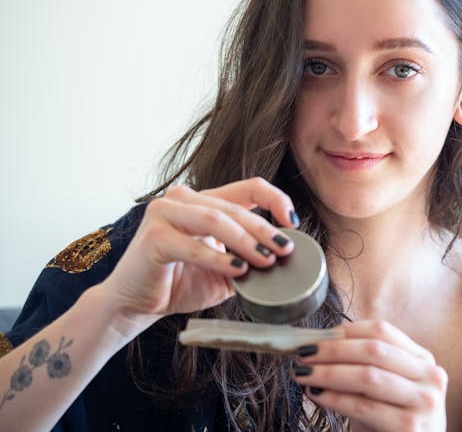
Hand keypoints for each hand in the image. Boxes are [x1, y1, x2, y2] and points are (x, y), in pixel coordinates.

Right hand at [98, 177, 297, 327]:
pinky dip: (217, 258)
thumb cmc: (179, 284)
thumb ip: (249, 261)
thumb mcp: (225, 271)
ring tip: (266, 260)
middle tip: (285, 249)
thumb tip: (282, 260)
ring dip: (245, 241)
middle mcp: (184, 199)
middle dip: (265, 230)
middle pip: (235, 208)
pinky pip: (192, 245)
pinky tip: (237, 270)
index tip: (293, 222)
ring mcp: (165, 212)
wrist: (136, 304)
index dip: (275, 199)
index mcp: (205, 201)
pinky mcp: (153, 236)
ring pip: (215, 220)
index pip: (249, 188)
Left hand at [293, 320, 447, 431]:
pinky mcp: (410, 428)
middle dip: (333, 349)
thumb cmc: (391, 425)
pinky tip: (317, 395)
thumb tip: (318, 347)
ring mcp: (424, 402)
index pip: (382, 331)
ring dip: (329, 372)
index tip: (317, 336)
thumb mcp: (381, 391)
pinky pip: (364, 406)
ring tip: (303, 373)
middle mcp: (430, 377)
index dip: (346, 330)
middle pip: (374, 349)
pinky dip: (335, 399)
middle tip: (303, 353)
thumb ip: (360, 368)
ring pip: (368, 376)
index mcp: (423, 360)